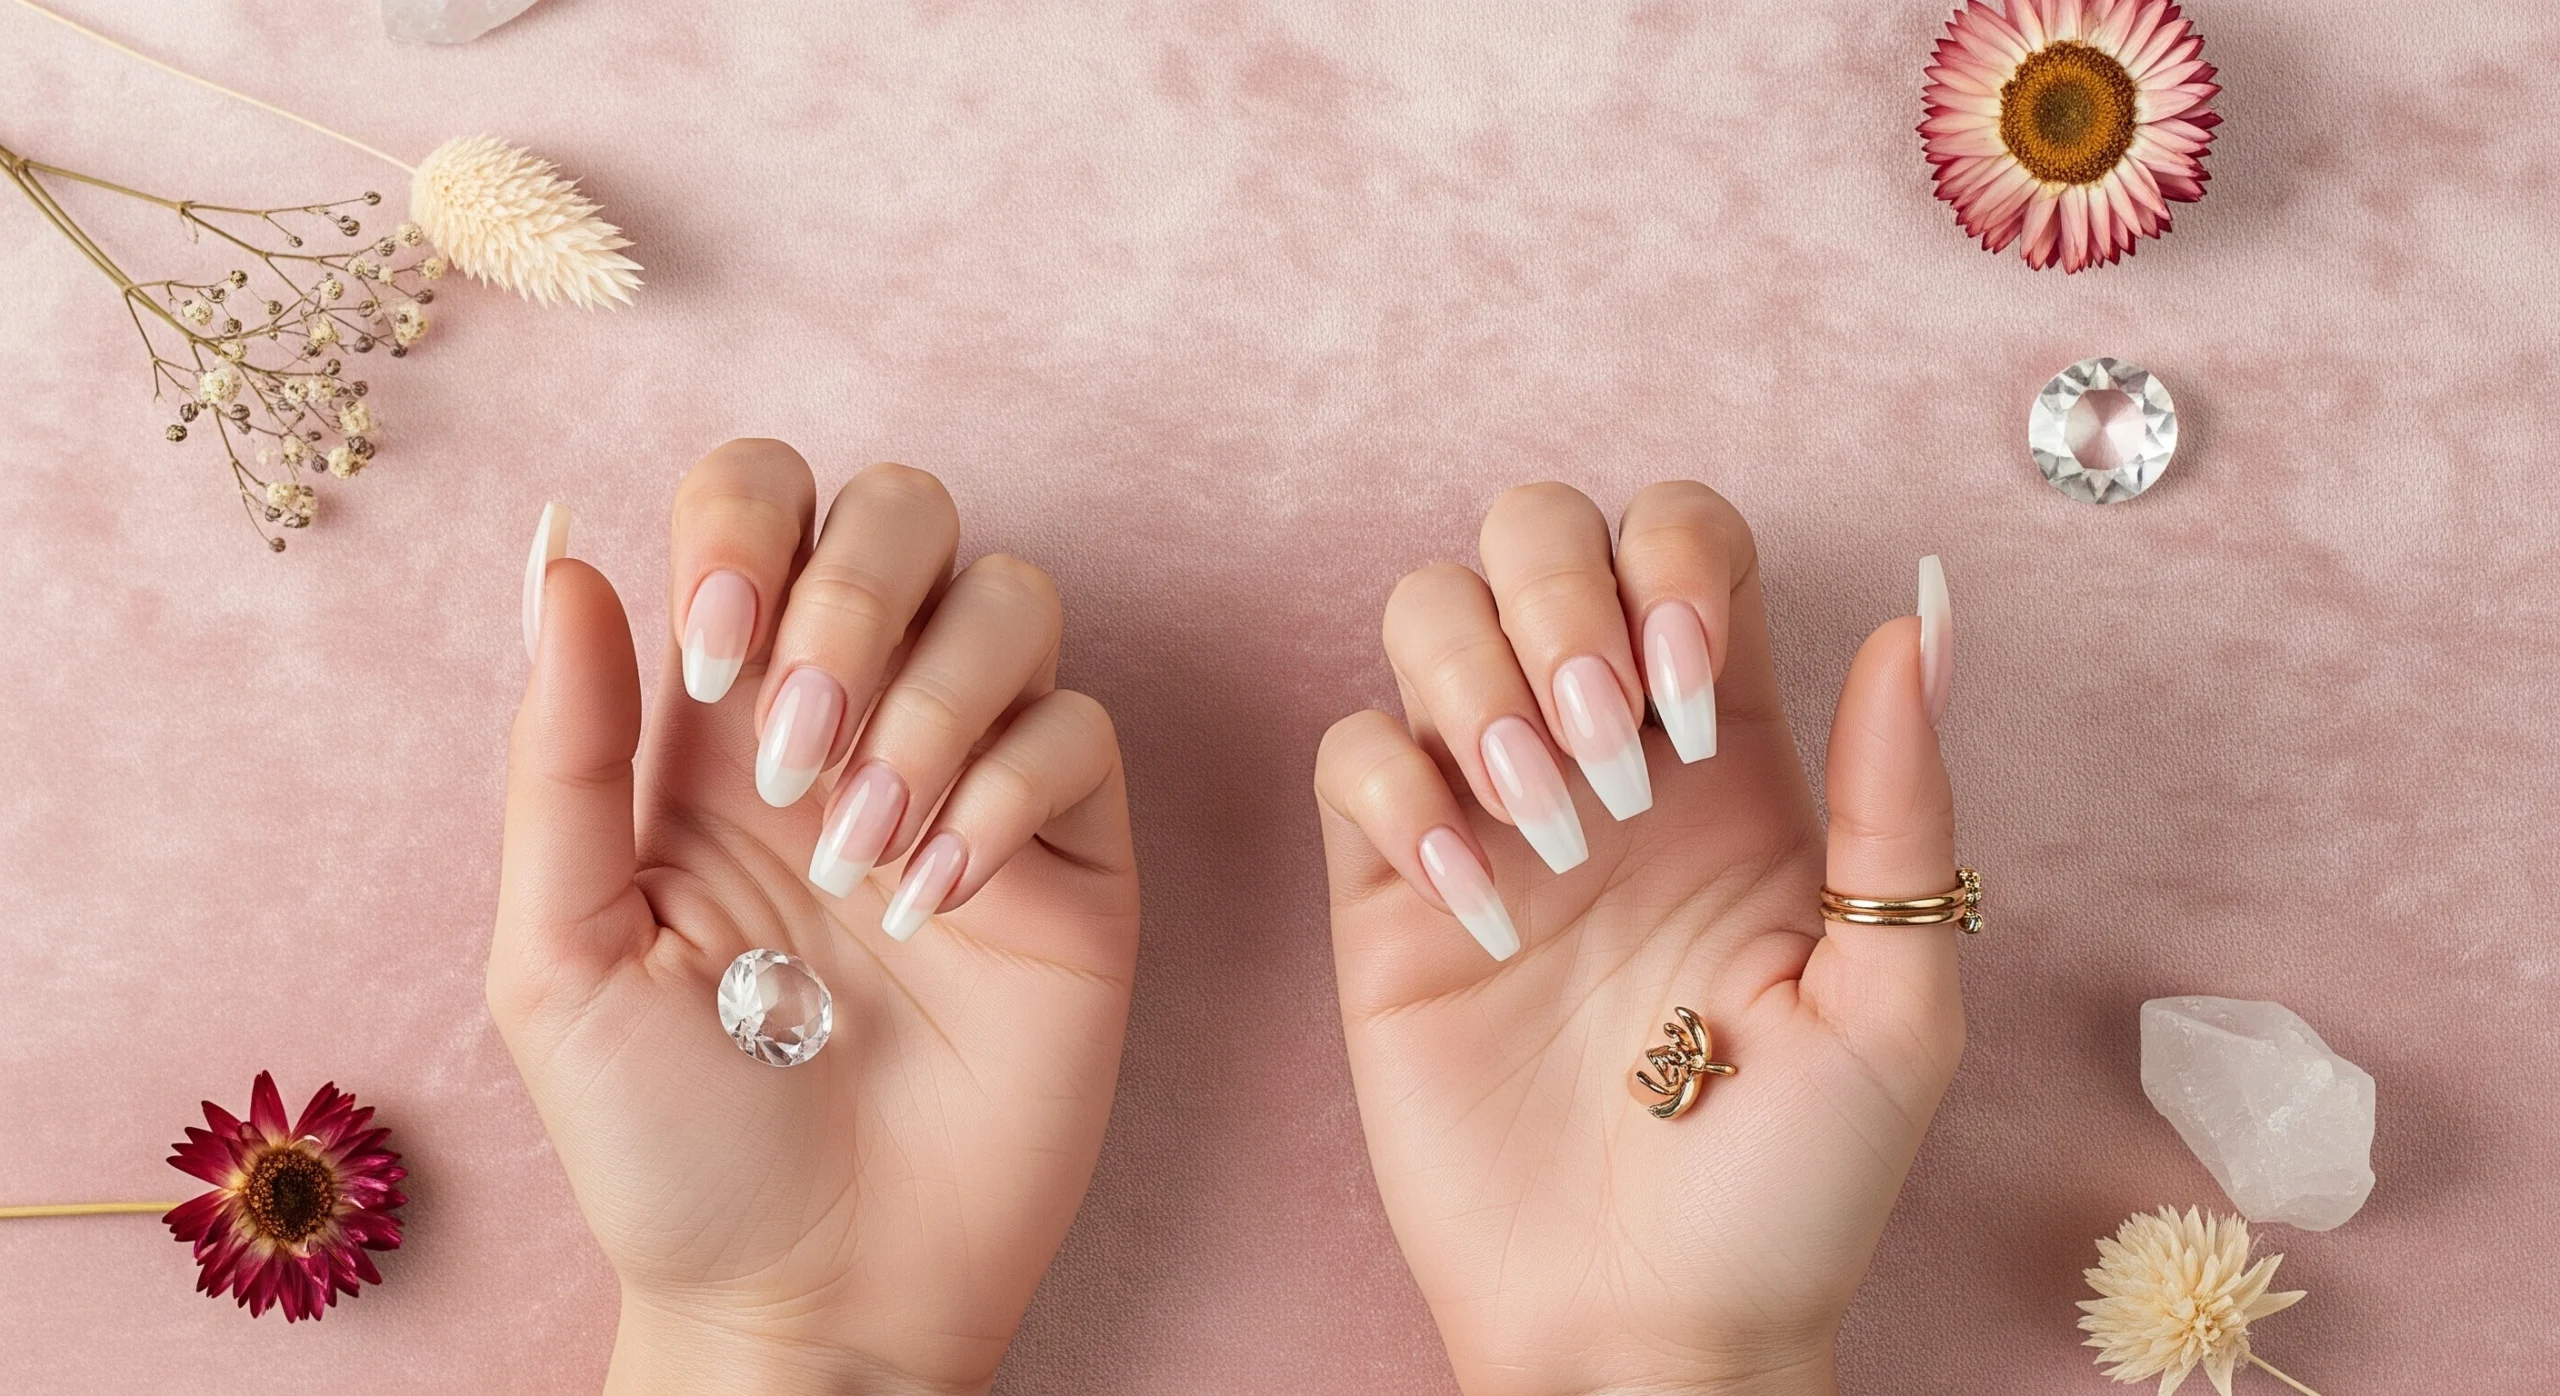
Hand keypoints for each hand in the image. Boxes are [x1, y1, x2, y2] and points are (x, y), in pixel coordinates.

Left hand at [489, 442, 1138, 1395]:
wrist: (811, 1297)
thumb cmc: (666, 1143)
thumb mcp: (559, 955)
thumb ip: (562, 756)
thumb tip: (561, 560)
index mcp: (715, 719)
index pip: (756, 502)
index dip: (746, 525)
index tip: (711, 657)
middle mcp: (854, 718)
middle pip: (904, 510)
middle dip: (853, 597)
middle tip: (795, 752)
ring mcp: (973, 780)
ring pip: (1014, 598)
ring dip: (932, 704)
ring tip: (862, 861)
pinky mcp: (1072, 857)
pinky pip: (1080, 731)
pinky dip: (1007, 795)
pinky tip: (936, 907)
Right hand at [1316, 482, 1963, 1395]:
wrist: (1646, 1325)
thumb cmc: (1788, 1187)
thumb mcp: (1894, 1002)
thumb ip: (1901, 804)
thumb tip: (1920, 617)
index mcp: (1731, 758)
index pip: (1686, 542)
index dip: (1677, 560)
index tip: (1694, 691)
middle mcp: (1603, 756)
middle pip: (1536, 532)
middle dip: (1561, 596)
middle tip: (1612, 751)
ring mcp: (1487, 816)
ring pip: (1425, 610)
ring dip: (1479, 677)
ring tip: (1544, 816)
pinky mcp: (1389, 893)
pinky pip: (1352, 752)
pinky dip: (1399, 794)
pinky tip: (1474, 904)